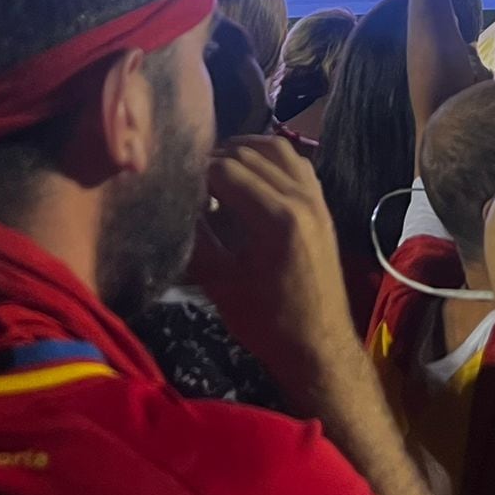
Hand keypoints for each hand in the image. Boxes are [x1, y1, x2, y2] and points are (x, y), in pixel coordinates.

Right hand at [191, 136, 354, 385]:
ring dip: (245, 149)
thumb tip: (172, 209)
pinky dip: (272, 159)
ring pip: (278, 150)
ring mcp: (316, 198)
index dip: (195, 171)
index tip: (175, 181)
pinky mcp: (323, 205)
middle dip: (215, 158)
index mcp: (277, 217)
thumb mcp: (222, 285)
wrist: (319, 345)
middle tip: (190, 176)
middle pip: (250, 154)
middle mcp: (301, 197)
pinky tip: (252, 173)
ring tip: (217, 165)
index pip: (226, 170)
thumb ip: (197, 242)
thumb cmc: (268, 322)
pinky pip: (297, 164)